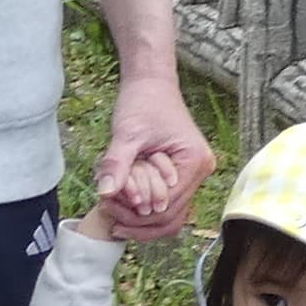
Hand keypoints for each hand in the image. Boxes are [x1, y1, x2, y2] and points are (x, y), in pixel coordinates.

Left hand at [95, 71, 214, 240]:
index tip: (110, 208)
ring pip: (171, 215)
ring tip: (114, 215)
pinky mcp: (183, 174)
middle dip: (139, 222)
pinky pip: (167, 202)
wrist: (151, 83)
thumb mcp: (127, 133)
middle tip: (110, 218)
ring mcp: (194, 174)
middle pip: (171, 217)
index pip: (167, 206)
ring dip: (142, 220)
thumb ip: (116, 164)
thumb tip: (104, 193)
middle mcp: (201, 171)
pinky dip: (146, 208)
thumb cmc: (143, 102)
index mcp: (194, 162)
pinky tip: (124, 207)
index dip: (137, 214)